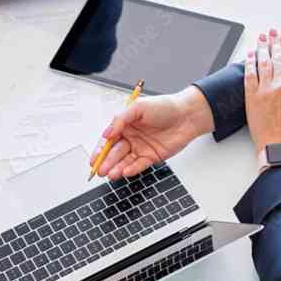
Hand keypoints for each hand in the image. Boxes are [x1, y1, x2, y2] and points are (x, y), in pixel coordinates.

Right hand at [92, 86, 213, 179]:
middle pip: (114, 153)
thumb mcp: (138, 107)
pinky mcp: (152, 157)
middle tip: (100, 170)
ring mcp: (141, 148)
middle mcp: (131, 137)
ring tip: (111, 174)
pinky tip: (125, 171)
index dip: (100, 150)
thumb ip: (120, 120)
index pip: (108, 140)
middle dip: (106, 162)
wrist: (187, 115)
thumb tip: (106, 133)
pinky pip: (139, 165)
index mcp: (125, 125)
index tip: (93, 159)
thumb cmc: (164, 107)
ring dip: (117, 168)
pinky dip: (131, 169)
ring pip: (125, 161)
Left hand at [244, 29, 280, 167]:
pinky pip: (249, 76)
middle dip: (275, 41)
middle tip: (272, 31)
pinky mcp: (251, 97)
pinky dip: (249, 63)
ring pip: (263, 63)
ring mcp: (265, 90)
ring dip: (262, 47)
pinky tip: (250, 54)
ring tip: (261, 38)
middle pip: (277, 57)